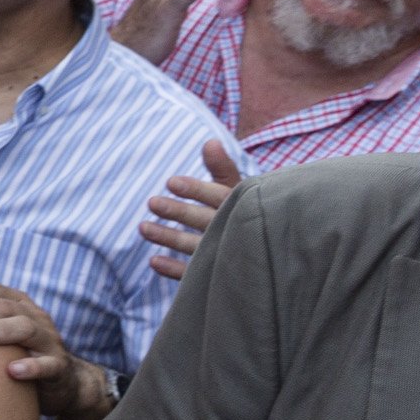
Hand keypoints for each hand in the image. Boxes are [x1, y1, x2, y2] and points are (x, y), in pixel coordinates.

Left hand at [0, 250, 107, 419]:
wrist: (60, 379)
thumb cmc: (16, 346)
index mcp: (14, 301)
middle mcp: (33, 314)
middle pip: (2, 306)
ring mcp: (48, 339)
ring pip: (23, 329)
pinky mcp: (59, 366)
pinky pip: (48, 365)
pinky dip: (32, 367)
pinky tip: (13, 372)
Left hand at [144, 139, 243, 282]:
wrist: (277, 253)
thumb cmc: (248, 212)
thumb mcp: (240, 189)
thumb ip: (222, 168)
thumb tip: (210, 141)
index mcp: (243, 209)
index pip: (219, 197)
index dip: (196, 190)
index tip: (170, 181)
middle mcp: (236, 233)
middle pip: (204, 221)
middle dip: (178, 212)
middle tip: (151, 202)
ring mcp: (227, 257)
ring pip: (196, 247)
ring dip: (169, 238)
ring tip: (142, 228)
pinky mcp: (219, 277)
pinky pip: (195, 275)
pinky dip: (174, 269)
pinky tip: (153, 261)